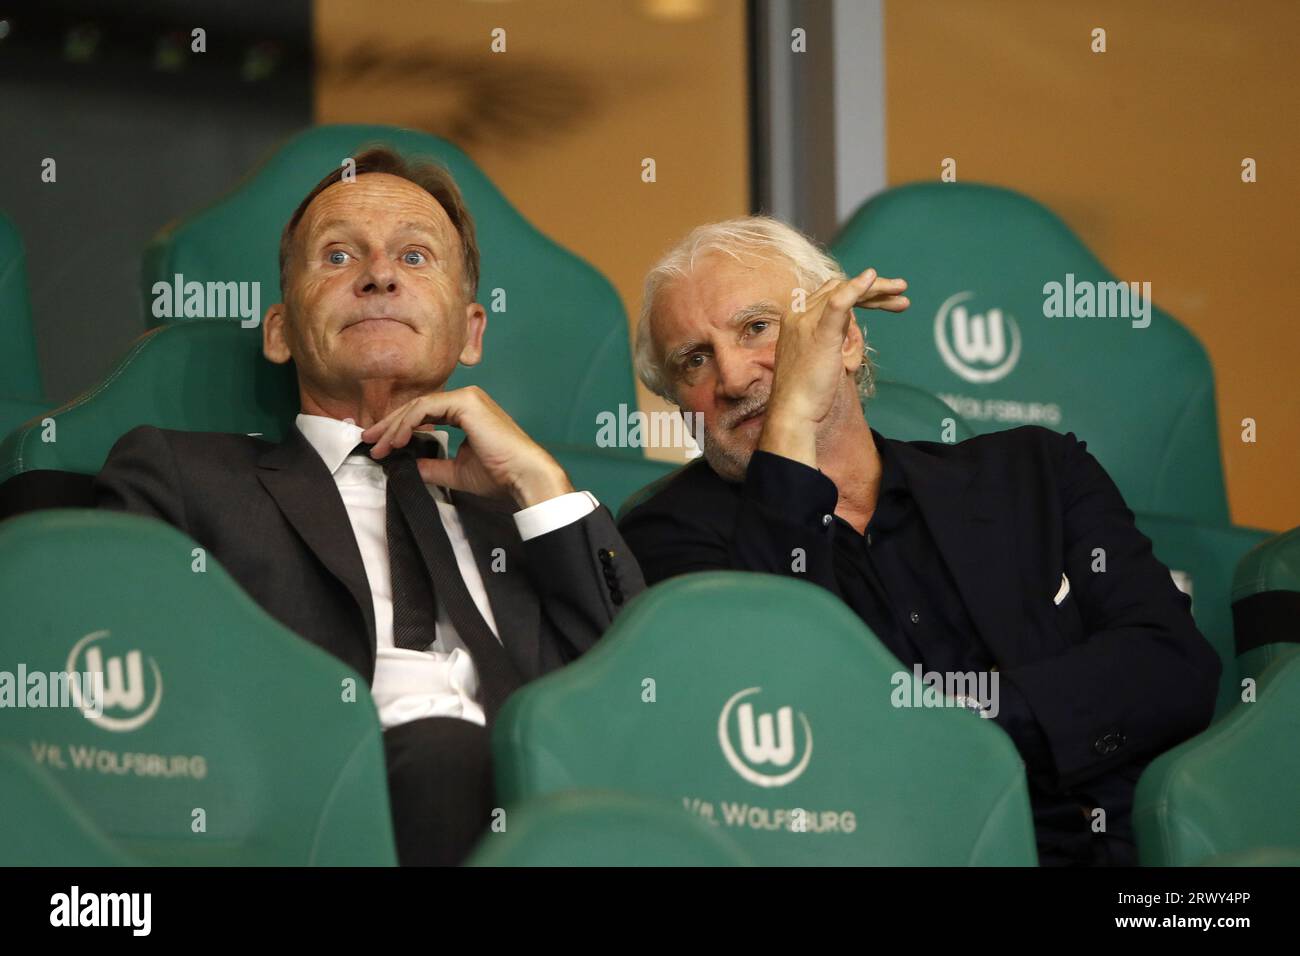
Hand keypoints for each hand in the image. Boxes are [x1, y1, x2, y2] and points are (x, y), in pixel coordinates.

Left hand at [360, 386, 572, 508]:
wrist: (523, 476)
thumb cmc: (499, 475)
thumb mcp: (456, 472)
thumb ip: (432, 466)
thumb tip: (409, 468)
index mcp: (466, 411)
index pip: (424, 414)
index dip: (399, 428)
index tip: (380, 445)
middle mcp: (466, 399)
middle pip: (417, 407)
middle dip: (390, 425)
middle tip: (369, 441)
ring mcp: (467, 398)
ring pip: (418, 406)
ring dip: (394, 426)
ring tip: (378, 445)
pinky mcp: (466, 402)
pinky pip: (426, 409)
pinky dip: (407, 424)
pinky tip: (396, 441)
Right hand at [759, 268, 907, 466]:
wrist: (793, 412)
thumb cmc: (807, 391)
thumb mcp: (822, 355)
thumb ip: (834, 336)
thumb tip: (851, 327)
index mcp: (796, 317)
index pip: (831, 293)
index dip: (860, 293)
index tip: (886, 301)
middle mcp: (798, 314)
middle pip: (839, 288)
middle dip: (873, 289)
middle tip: (901, 291)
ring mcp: (807, 322)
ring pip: (844, 293)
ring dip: (876, 289)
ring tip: (901, 290)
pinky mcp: (820, 334)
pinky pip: (839, 303)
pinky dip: (856, 289)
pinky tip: (873, 277)